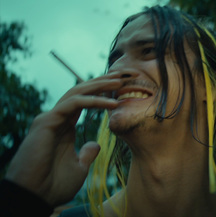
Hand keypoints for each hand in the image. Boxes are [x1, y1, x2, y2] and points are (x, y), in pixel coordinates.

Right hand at [5, 72, 121, 205]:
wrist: (36, 197)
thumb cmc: (53, 185)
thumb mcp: (78, 167)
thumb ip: (87, 153)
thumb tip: (96, 144)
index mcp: (64, 127)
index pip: (84, 102)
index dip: (101, 93)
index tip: (120, 90)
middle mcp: (56, 119)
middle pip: (81, 92)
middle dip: (101, 83)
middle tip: (121, 77)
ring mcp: (50, 118)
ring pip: (76, 92)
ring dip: (98, 86)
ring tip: (118, 82)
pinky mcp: (46, 121)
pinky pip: (73, 104)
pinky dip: (93, 101)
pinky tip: (111, 103)